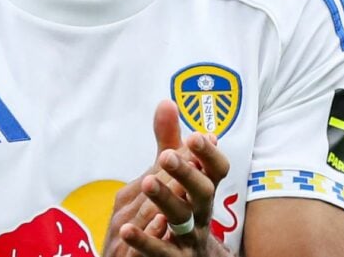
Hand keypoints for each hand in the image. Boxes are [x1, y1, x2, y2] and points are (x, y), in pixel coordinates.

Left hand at [103, 102, 230, 255]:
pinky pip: (159, 252)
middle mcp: (202, 213)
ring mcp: (189, 238)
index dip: (209, 155)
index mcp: (204, 191)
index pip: (217, 170)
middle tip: (167, 156)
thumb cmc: (183, 211)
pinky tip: (126, 229)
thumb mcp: (176, 177)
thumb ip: (170, 142)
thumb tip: (166, 102)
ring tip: (148, 182)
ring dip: (166, 200)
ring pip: (181, 219)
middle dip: (187, 173)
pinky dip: (144, 241)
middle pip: (203, 192)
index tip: (197, 136)